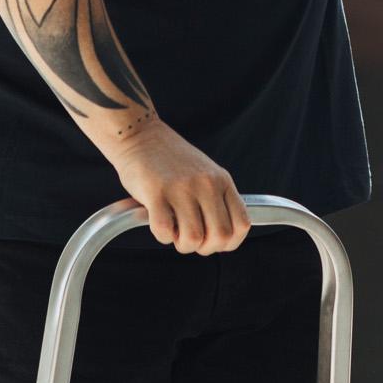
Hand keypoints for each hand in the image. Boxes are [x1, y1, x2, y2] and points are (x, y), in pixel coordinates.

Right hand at [109, 119, 251, 254]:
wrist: (140, 134)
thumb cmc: (170, 160)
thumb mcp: (205, 173)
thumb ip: (216, 200)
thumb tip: (223, 239)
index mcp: (221, 180)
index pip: (242, 225)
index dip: (229, 243)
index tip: (213, 241)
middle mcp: (206, 183)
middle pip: (220, 237)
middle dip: (204, 247)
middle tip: (190, 237)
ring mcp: (182, 187)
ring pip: (193, 239)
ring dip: (182, 244)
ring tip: (173, 230)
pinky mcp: (156, 192)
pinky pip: (165, 232)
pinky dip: (162, 236)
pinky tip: (158, 221)